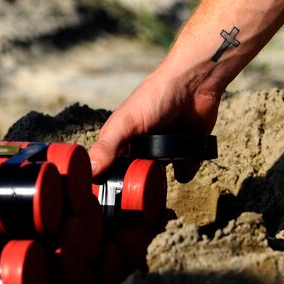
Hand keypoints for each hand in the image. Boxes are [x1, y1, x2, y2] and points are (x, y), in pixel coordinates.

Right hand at [88, 70, 221, 182]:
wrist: (194, 83)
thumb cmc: (155, 96)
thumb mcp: (126, 122)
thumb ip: (108, 147)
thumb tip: (89, 172)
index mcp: (119, 142)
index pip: (110, 173)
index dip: (111, 185)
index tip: (115, 200)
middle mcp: (139, 149)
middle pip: (136, 181)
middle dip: (141, 187)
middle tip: (145, 192)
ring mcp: (162, 152)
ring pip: (160, 181)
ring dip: (165, 180)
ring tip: (167, 169)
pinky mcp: (184, 152)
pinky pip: (184, 173)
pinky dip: (187, 169)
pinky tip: (186, 157)